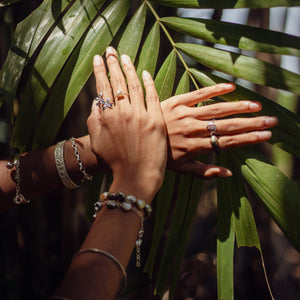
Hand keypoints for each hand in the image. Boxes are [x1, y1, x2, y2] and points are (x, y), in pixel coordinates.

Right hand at [87, 47, 166, 200]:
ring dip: (130, 69)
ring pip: (135, 85)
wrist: (135, 176)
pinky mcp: (156, 120)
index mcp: (106, 116)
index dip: (99, 70)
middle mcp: (123, 112)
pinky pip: (153, 96)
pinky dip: (149, 83)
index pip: (102, 87)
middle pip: (118, 81)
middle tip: (111, 50)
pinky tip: (145, 72)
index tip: (98, 58)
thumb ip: (93, 120)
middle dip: (113, 63)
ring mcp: (141, 115)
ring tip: (126, 57)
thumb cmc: (114, 162)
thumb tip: (96, 102)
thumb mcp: (97, 141)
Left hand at [161, 84, 277, 177]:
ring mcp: (184, 113)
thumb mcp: (179, 170)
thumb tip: (229, 173)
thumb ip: (204, 172)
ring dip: (238, 106)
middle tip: (271, 119)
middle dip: (251, 123)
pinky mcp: (175, 101)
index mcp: (194, 147)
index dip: (248, 138)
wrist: (133, 139)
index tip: (266, 135)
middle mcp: (192, 129)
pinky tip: (231, 87)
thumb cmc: (158, 156)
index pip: (227, 142)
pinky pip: (198, 93)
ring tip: (257, 105)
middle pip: (227, 125)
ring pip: (216, 109)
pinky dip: (214, 89)